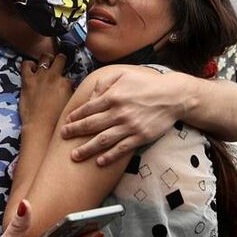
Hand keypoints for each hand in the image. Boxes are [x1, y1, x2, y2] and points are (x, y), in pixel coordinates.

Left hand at [19, 53, 70, 129]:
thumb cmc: (56, 121)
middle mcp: (54, 77)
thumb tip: (71, 89)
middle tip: (57, 64)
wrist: (40, 127)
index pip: (69, 75)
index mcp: (66, 83)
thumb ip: (71, 95)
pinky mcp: (27, 80)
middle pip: (60, 58)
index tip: (65, 83)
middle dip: (60, 60)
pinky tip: (31, 70)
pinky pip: (26, 64)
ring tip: (45, 64)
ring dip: (46, 59)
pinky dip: (29, 65)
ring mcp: (40, 76)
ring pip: (45, 57)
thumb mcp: (70, 106)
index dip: (67, 79)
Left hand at [62, 67, 176, 165]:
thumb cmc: (147, 84)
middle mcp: (119, 112)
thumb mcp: (124, 75)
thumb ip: (105, 82)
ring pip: (103, 140)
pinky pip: (121, 149)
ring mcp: (130, 126)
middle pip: (92, 125)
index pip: (89, 108)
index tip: (67, 122)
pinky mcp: (140, 137)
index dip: (76, 116)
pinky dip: (109, 156)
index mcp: (114, 96)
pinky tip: (99, 161)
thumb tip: (91, 95)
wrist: (173, 96)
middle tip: (63, 137)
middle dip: (75, 132)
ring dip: (87, 149)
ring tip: (74, 155)